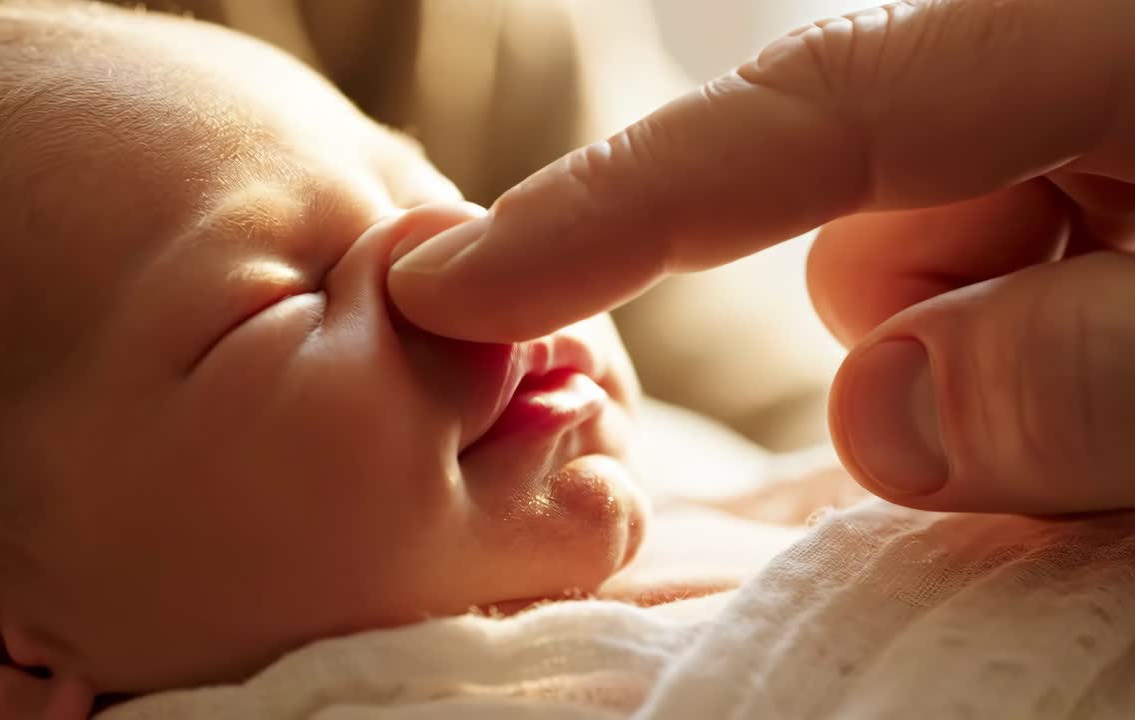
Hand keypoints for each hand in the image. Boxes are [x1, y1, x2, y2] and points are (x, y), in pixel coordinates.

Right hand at [388, 0, 1134, 513]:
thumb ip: (1075, 381)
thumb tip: (884, 419)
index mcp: (1088, 34)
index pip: (791, 118)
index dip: (605, 210)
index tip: (452, 284)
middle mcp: (1051, 47)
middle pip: (861, 202)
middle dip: (917, 324)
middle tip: (1074, 421)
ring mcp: (1076, 97)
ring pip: (922, 249)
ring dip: (980, 334)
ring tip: (1126, 386)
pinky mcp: (1097, 148)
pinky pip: (984, 250)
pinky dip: (1017, 321)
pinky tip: (1121, 341)